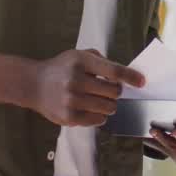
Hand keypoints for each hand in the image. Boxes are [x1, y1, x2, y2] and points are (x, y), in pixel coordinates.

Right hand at [24, 49, 144, 127]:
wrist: (33, 85)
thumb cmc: (61, 68)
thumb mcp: (78, 55)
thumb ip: (101, 61)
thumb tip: (125, 75)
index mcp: (80, 62)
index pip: (113, 71)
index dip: (130, 77)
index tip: (141, 82)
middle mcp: (75, 80)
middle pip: (114, 92)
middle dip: (116, 92)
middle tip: (109, 90)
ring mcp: (71, 100)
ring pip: (108, 108)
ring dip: (109, 105)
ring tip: (99, 100)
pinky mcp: (68, 117)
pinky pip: (98, 120)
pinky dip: (100, 115)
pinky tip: (91, 108)